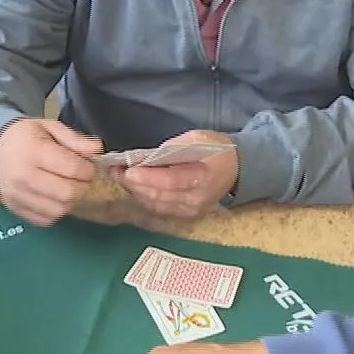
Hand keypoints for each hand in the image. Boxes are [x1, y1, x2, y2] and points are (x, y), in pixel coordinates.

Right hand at [0, 118, 103, 226]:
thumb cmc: (26, 137)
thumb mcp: (50, 127)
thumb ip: (75, 138)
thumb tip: (98, 149)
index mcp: (33, 152)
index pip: (72, 169)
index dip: (88, 169)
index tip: (89, 165)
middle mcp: (23, 177)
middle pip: (67, 193)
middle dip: (83, 186)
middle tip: (82, 178)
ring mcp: (18, 196)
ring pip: (59, 210)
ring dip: (71, 200)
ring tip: (69, 187)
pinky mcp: (16, 210)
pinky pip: (46, 220)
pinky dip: (56, 211)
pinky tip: (55, 198)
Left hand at [118, 130, 238, 219]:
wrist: (237, 168)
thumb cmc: (216, 149)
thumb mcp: (196, 139)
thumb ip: (170, 149)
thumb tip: (144, 158)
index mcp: (202, 177)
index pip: (169, 181)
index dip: (146, 178)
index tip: (127, 171)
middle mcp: (196, 198)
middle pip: (159, 195)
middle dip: (134, 184)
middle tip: (115, 171)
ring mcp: (192, 210)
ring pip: (156, 204)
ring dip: (136, 191)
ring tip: (121, 177)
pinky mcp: (187, 215)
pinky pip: (161, 208)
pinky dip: (145, 198)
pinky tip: (136, 187)